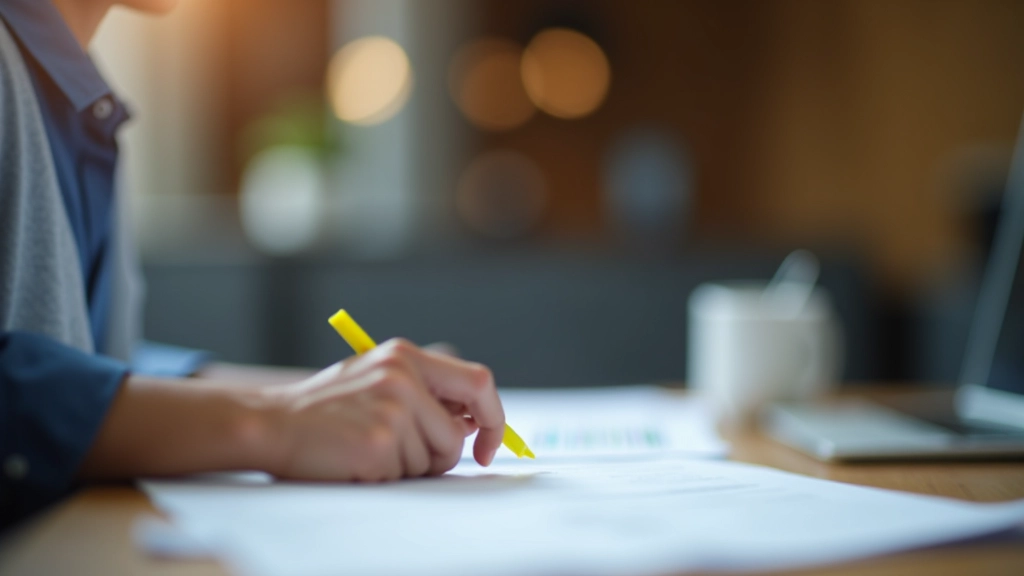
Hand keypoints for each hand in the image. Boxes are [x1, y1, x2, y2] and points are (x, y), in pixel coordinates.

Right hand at [266, 339, 504, 481]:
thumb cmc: (325, 409)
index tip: (487, 446)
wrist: (271, 423)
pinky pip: (405, 475)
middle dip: (439, 456)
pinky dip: (384, 476)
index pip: (478, 383)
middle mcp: (403, 376)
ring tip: (366, 448)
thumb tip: (471, 423)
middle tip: (400, 455)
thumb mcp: (376, 380)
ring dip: (405, 466)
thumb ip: (424, 393)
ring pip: (433, 460)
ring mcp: (392, 409)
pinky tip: (354, 459)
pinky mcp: (379, 442)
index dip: (493, 419)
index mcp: (404, 356)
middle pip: (457, 434)